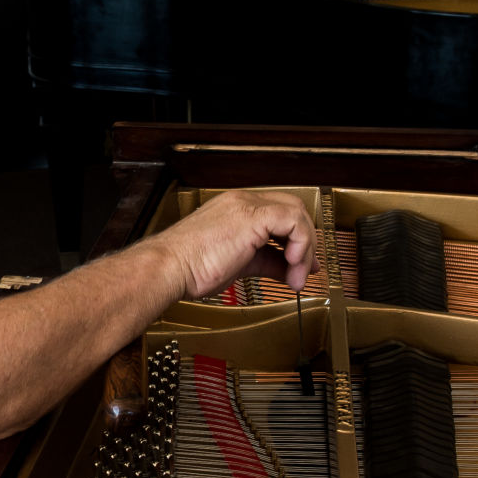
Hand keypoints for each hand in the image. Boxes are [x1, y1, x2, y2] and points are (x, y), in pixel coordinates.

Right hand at [150, 190, 318, 299]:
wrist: (170, 268)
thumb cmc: (191, 267)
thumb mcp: (239, 264)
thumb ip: (267, 263)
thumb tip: (287, 272)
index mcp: (237, 209)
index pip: (279, 215)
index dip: (297, 239)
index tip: (301, 264)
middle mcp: (243, 202)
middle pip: (292, 209)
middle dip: (307, 241)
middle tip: (307, 269)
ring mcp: (247, 206)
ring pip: (296, 212)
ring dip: (305, 247)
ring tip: (297, 275)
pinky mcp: (252, 216)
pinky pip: (292, 220)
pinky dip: (300, 243)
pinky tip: (292, 265)